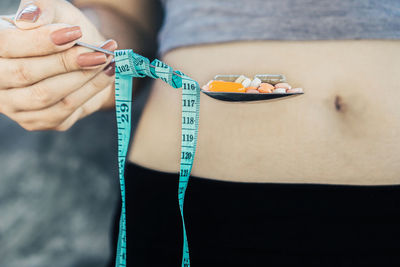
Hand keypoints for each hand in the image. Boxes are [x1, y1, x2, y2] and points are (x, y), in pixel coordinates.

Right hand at [0, 0, 117, 130]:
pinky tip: (108, 74)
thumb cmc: (64, 31)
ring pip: (46, 95)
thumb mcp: (56, 11)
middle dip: (66, 61)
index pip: (5, 45)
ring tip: (107, 59)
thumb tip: (30, 17)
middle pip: (25, 73)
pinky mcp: (40, 121)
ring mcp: (16, 105)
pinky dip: (91, 90)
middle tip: (98, 51)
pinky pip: (65, 109)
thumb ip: (42, 9)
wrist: (85, 55)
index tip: (75, 33)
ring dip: (83, 77)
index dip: (40, 40)